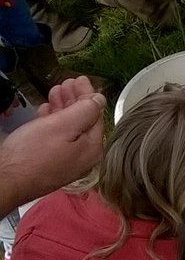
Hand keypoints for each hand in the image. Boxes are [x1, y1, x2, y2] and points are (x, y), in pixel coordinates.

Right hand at [0, 77, 104, 214]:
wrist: (4, 181)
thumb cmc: (33, 153)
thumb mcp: (63, 125)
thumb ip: (85, 110)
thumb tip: (100, 99)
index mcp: (92, 148)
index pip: (95, 114)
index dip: (88, 94)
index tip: (79, 79)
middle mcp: (82, 156)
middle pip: (83, 120)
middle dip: (75, 99)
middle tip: (66, 82)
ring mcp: (65, 161)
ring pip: (68, 128)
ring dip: (62, 107)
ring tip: (55, 91)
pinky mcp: (48, 163)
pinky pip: (56, 137)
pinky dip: (52, 121)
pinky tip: (46, 111)